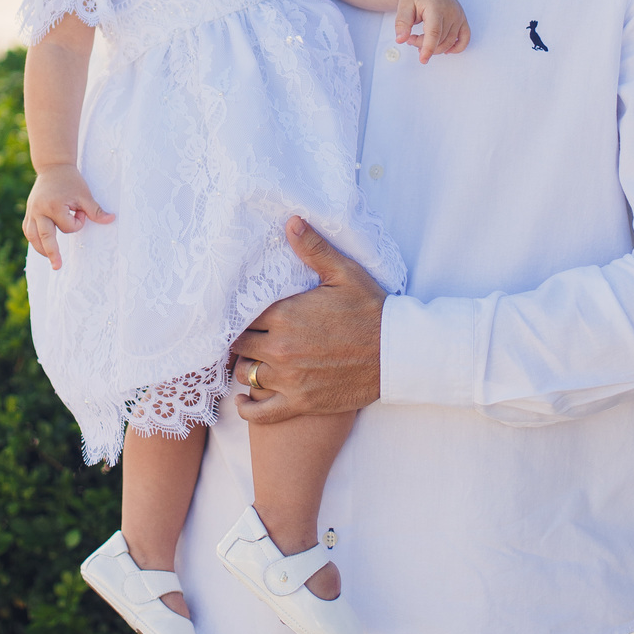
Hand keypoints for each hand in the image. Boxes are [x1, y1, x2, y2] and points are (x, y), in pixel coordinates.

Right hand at [22, 164, 113, 268]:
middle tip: (58, 266)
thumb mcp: (85, 194)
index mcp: (54, 206)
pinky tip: (41, 246)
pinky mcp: (29, 211)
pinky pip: (28, 229)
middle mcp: (40, 210)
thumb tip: (112, 219)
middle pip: (45, 237)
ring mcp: (32, 211)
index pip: (67, 227)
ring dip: (41, 248)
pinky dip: (34, 239)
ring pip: (33, 236)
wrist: (53, 166)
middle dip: (52, 253)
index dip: (77, 223)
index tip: (80, 211)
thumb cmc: (71, 180)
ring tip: (51, 259)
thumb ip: (95, 211)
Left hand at [231, 218, 385, 424]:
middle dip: (239, 337)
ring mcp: (289, 378)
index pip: (242, 313)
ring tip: (249, 358)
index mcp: (286, 314)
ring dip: (244, 366)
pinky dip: (246, 407)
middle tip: (243, 333)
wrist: (396, 353)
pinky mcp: (299, 403)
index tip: (237, 310)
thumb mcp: (344, 273)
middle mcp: (280, 348)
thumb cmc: (371, 310)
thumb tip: (290, 221)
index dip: (238, 311)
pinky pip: (259, 412)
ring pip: (245, 374)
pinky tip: (243, 399)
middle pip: (238, 343)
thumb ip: (314, 248)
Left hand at [395, 0, 469, 60]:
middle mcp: (451, 11)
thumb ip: (402, 23)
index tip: (422, 59)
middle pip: (440, 40)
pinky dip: (456, 47)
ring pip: (449, 42)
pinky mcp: (462, 19)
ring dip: (434, 46)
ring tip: (419, 38)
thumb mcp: (403, 6)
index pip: (434, 33)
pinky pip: (465, 38)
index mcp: (436, 7)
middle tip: (410, 38)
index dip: (428, 48)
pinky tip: (444, 49)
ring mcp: (459, 15)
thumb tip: (400, 40)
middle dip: (423, 45)